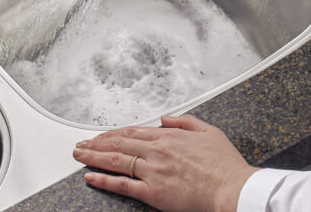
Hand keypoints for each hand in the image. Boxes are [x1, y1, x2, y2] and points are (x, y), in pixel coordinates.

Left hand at [73, 115, 257, 211]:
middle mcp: (157, 151)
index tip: (101, 135)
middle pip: (119, 144)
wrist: (232, 188)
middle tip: (81, 144)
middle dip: (96, 143)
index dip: (113, 134)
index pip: (133, 132)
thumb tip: (166, 118)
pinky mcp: (153, 192)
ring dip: (94, 156)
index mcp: (169, 137)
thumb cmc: (224, 165)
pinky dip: (104, 180)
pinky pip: (123, 185)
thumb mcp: (209, 132)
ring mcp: (153, 171)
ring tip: (79, 155)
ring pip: (116, 161)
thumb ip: (185, 121)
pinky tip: (90, 177)